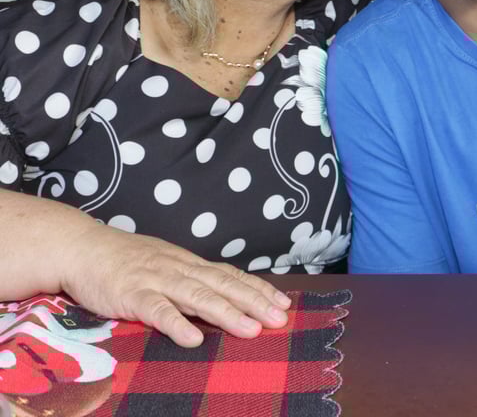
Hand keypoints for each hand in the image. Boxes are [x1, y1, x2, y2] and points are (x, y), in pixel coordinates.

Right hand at [59, 220, 291, 346]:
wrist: (83, 247)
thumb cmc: (126, 259)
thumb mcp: (165, 264)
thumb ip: (190, 279)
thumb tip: (220, 294)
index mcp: (189, 263)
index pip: (230, 276)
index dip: (257, 289)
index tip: (283, 303)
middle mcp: (179, 269)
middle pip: (223, 285)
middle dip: (254, 302)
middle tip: (280, 319)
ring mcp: (157, 280)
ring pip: (197, 296)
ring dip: (226, 313)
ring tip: (251, 330)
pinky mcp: (132, 294)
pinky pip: (157, 310)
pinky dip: (176, 324)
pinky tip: (193, 338)